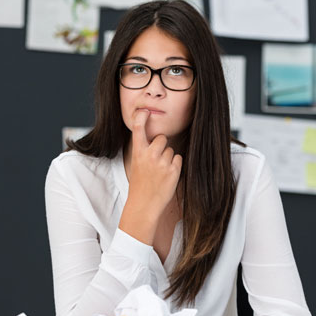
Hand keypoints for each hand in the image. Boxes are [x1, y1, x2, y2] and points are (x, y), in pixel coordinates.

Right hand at [118, 109, 182, 244]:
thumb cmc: (140, 184)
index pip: (138, 129)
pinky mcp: (173, 170)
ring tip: (160, 172)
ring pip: (171, 150)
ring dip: (168, 159)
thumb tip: (157, 139)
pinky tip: (166, 176)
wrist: (144, 205)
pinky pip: (178, 159)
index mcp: (138, 152)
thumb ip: (144, 150)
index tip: (145, 111)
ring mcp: (162, 163)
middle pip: (162, 138)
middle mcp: (149, 155)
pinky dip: (175, 166)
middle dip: (162, 146)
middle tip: (156, 160)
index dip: (142, 118)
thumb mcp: (137, 164)